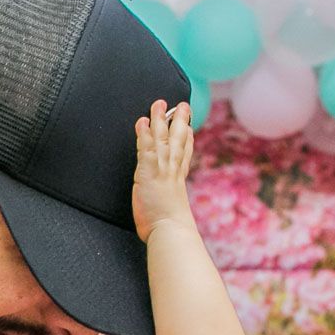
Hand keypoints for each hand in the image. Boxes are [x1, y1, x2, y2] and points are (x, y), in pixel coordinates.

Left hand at [132, 98, 196, 241]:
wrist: (169, 230)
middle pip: (178, 140)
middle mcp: (172, 171)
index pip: (185, 155)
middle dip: (180, 121)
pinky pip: (146, 148)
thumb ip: (171, 203)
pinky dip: (144, 134)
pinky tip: (143, 122)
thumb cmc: (169, 228)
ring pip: (162, 138)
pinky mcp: (148, 172)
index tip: (190, 127)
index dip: (188, 140)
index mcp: (178, 180)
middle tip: (182, 105)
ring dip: (160, 119)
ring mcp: (161, 169)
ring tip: (159, 104)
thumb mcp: (172, 211)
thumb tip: (172, 210)